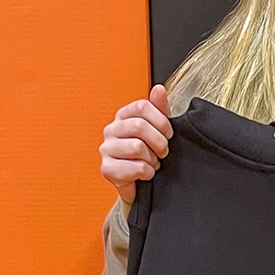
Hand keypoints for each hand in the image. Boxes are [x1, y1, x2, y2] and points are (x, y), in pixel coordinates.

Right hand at [101, 85, 171, 204]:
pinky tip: (145, 174)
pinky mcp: (106, 168)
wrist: (140, 185)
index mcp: (123, 116)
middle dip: (159, 142)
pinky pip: (135, 168)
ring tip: (152, 163)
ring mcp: (106, 149)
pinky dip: (147, 173)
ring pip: (137, 147)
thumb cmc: (148, 155)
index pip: (142, 106)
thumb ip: (159, 109)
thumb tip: (159, 89)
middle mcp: (111, 130)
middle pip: (140, 126)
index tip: (168, 134)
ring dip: (152, 160)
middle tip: (163, 152)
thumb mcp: (157, 130)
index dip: (161, 121)